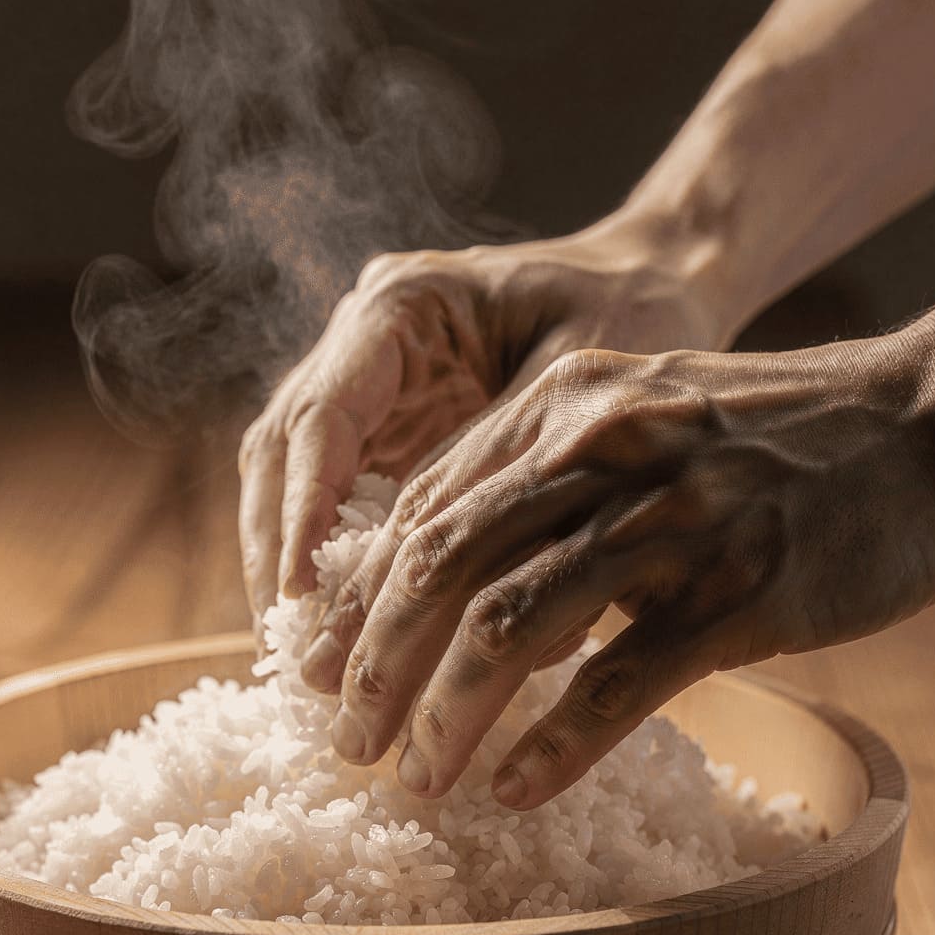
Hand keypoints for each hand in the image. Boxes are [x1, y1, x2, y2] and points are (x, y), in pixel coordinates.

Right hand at [237, 215, 731, 620]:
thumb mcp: (582, 384)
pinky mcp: (388, 433)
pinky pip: (341, 505)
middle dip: (277, 551)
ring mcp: (368, 390)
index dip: (302, 509)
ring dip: (294, 568)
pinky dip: (339, 568)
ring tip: (309, 654)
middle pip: (280, 453)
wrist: (657, 279)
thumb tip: (470, 595)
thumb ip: (511, 472)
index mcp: (400, 307)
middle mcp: (363, 345)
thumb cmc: (631, 307)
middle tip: (290, 644)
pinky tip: (352, 634)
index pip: (322, 417)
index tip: (295, 591)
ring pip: (293, 483)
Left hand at [300, 326, 934, 807]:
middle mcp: (604, 448)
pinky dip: (555, 744)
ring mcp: (674, 518)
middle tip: (347, 742)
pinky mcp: (742, 590)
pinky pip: (621, 680)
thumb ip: (544, 479)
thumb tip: (441, 573)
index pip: (425, 511)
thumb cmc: (775, 440)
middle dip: (376, 666)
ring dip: (447, 715)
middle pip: (445, 566)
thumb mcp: (642, 422)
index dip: (360, 602)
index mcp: (564, 406)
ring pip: (514, 624)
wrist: (929, 425)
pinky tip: (516, 789)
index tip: (319, 674)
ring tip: (418, 778)